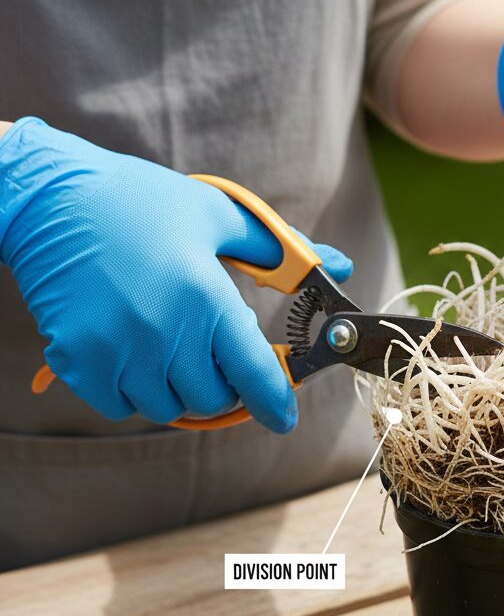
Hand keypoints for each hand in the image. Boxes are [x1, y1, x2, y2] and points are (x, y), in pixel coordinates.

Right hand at [0, 118, 351, 432]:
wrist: (51, 198)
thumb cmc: (143, 202)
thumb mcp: (220, 216)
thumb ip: (283, 252)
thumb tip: (340, 266)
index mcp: (205, 297)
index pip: (254, 373)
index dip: (276, 402)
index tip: (284, 417)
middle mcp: (163, 333)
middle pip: (213, 398)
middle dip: (226, 383)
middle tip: (218, 353)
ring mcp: (115, 352)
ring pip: (168, 407)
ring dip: (180, 388)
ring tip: (175, 345)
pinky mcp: (77, 361)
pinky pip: (122, 406)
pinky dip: (136, 391)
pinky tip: (136, 352)